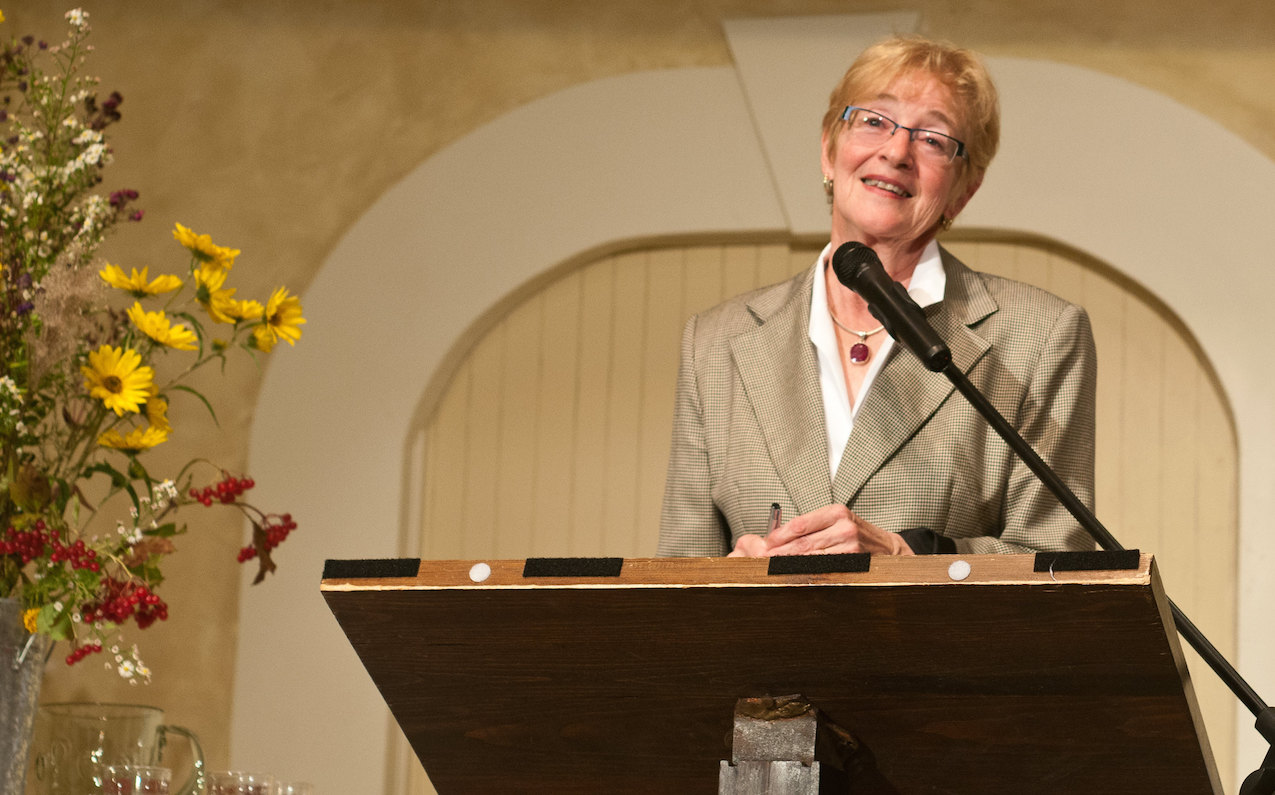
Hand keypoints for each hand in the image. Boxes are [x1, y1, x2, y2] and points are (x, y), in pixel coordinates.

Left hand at [729, 504, 913, 556]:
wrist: (888, 549)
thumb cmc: (856, 535)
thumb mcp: (836, 522)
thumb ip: (811, 528)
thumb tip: (777, 539)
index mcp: (835, 512)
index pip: (800, 525)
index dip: (779, 536)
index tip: (766, 545)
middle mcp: (844, 526)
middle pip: (803, 542)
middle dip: (781, 553)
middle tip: (764, 560)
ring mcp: (850, 545)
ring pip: (812, 557)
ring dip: (791, 564)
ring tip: (774, 569)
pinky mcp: (855, 562)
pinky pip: (825, 568)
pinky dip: (809, 572)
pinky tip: (797, 575)